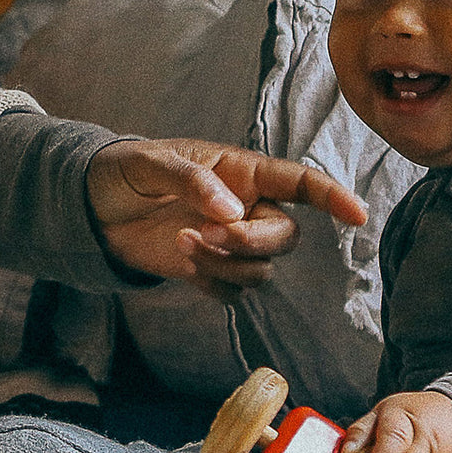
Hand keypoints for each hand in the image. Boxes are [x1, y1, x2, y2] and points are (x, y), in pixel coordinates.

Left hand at [86, 138, 366, 296]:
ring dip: (226, 263)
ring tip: (182, 242)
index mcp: (243, 172)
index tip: (358, 215)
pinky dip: (211, 282)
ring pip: (260, 268)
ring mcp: (231, 242)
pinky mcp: (211, 270)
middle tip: (208, 233)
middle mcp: (247, 208)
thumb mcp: (151, 162)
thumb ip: (193, 180)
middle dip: (253, 241)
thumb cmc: (126, 170)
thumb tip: (230, 209)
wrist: (93, 207)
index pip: (300, 183)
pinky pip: (232, 290)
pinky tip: (181, 261)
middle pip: (284, 236)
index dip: (333, 197)